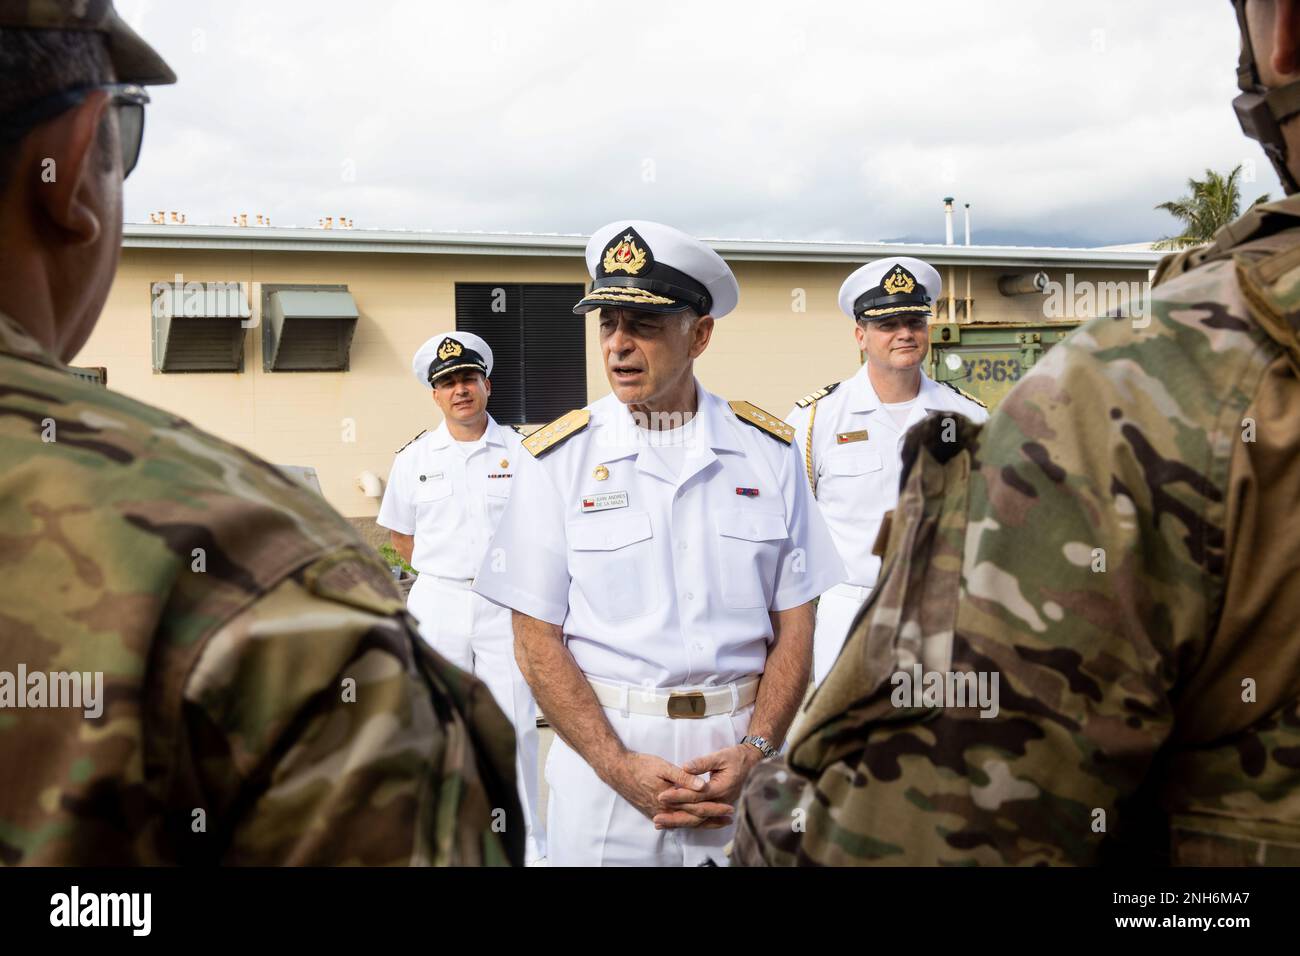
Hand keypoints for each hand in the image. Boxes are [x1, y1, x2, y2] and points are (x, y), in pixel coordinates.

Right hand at [607, 752, 732, 824]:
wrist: (617, 770)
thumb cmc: (640, 765)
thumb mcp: (663, 767)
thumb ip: (684, 777)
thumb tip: (703, 787)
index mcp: (669, 800)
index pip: (697, 808)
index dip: (714, 808)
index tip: (729, 808)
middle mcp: (664, 811)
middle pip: (693, 818)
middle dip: (712, 818)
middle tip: (729, 817)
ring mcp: (658, 813)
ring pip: (684, 822)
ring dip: (702, 822)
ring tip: (718, 822)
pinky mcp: (653, 812)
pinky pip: (674, 821)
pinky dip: (687, 822)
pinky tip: (694, 822)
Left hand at [653, 744, 761, 829]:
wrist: (753, 763)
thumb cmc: (737, 757)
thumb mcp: (720, 756)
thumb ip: (702, 762)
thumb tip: (684, 768)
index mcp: (721, 788)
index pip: (695, 795)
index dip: (678, 796)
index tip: (662, 796)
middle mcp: (721, 801)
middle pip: (695, 813)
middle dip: (675, 816)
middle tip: (657, 818)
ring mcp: (720, 806)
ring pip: (698, 819)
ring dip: (679, 822)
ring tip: (661, 824)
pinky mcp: (718, 806)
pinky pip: (702, 818)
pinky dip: (688, 821)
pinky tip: (675, 823)